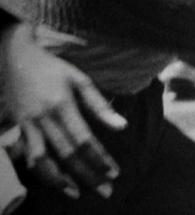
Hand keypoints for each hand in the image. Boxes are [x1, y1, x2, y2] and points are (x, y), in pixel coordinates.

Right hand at [0, 23, 126, 199]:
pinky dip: (40, 170)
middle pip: (67, 154)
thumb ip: (100, 105)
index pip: (84, 139)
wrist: (14, 58)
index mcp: (62, 105)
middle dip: (87, 175)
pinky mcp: (18, 128)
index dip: (99, 158)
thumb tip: (122, 126)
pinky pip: (28, 155)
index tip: (114, 173)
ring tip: (77, 193)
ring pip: (42, 160)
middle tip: (105, 191)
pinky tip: (54, 180)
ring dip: (60, 180)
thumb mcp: (80, 79)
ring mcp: (28, 125)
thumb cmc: (53, 68)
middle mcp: (44, 119)